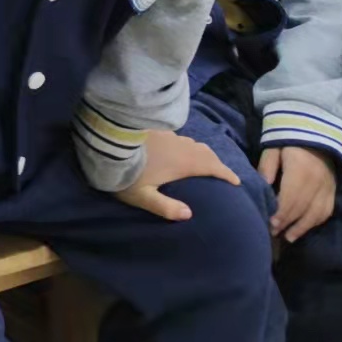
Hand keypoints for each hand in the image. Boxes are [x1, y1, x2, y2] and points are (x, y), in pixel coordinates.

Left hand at [117, 130, 238, 220]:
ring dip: (201, 152)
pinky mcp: (154, 128)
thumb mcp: (143, 196)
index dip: (226, 173)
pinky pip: (177, 136)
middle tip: (222, 173)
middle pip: (205, 152)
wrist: (104, 141)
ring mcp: (166, 134)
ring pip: (191, 142)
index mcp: (182, 162)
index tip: (236, 181)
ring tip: (203, 161)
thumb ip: (165, 207)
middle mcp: (179, 146)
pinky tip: (178, 148)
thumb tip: (188, 214)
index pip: (212, 166)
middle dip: (216, 163)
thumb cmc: (124, 173)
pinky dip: (186, 144)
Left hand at [260, 145, 336, 240]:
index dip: (281, 212)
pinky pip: (326, 211)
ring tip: (288, 237)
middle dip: (287, 222)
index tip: (270, 223)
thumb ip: (267, 167)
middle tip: (273, 233)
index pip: (290, 197)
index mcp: (300, 171)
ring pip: (316, 213)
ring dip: (302, 228)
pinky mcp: (332, 192)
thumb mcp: (273, 149)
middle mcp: (316, 182)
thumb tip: (262, 187)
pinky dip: (314, 222)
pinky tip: (303, 229)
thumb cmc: (289, 143)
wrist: (316, 136)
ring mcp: (327, 188)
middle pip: (302, 208)